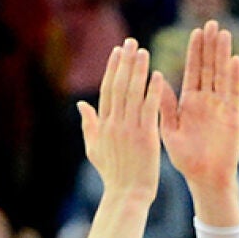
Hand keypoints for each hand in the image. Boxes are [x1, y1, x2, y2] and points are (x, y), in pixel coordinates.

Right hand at [79, 40, 163, 201]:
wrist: (127, 195)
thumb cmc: (114, 175)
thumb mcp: (95, 149)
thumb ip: (89, 125)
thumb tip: (81, 105)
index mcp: (103, 124)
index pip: (107, 90)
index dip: (112, 69)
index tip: (118, 52)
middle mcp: (114, 123)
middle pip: (118, 86)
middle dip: (124, 62)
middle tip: (131, 42)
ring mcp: (128, 129)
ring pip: (132, 93)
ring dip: (137, 70)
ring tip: (143, 51)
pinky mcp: (145, 137)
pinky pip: (148, 109)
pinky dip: (152, 91)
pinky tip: (157, 76)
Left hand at [159, 23, 238, 196]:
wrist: (205, 179)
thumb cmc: (185, 160)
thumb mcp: (169, 131)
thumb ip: (164, 106)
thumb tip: (156, 80)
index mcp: (189, 103)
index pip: (193, 71)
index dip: (194, 52)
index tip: (195, 32)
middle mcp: (206, 102)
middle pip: (209, 68)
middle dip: (210, 46)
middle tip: (212, 23)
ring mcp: (221, 109)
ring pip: (222, 76)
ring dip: (223, 55)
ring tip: (224, 33)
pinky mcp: (233, 118)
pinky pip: (234, 94)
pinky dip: (235, 77)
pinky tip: (234, 60)